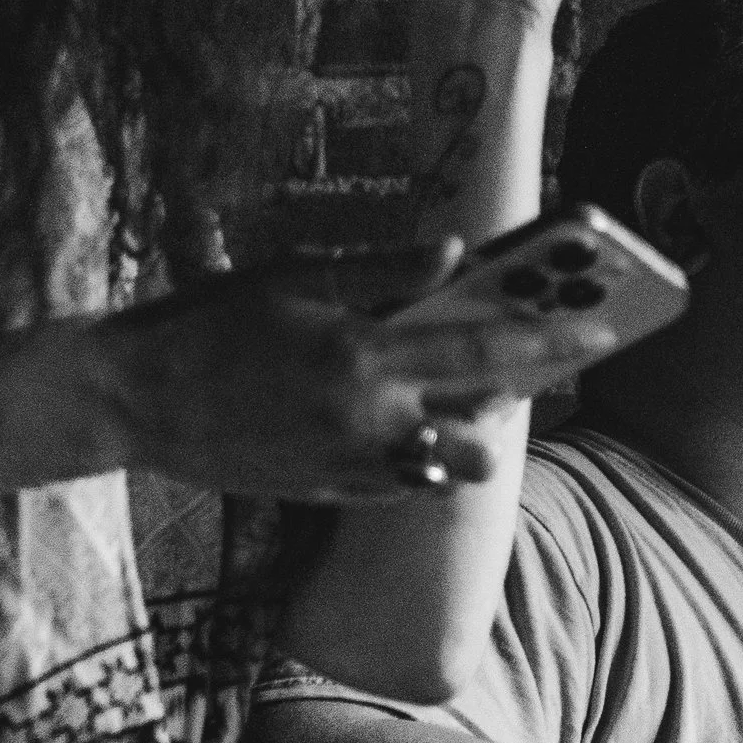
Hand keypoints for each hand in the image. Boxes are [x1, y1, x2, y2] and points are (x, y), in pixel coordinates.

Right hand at [0, 240, 618, 504]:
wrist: (134, 400)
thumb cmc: (212, 321)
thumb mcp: (296, 275)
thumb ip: (382, 271)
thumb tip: (456, 252)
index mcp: (364, 355)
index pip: (485, 346)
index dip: (554, 337)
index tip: (607, 325)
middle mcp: (368, 419)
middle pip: (485, 413)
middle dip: (534, 384)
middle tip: (565, 357)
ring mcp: (349, 464)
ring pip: (451, 461)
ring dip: (477, 429)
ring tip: (483, 394)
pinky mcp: (328, 491)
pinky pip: (403, 481)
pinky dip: (426, 454)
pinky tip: (422, 425)